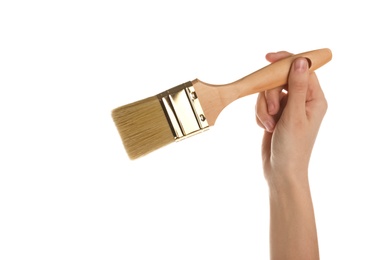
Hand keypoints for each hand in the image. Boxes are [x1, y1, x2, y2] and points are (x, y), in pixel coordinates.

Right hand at [255, 51, 326, 185]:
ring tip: (269, 126)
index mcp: (314, 99)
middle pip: (279, 80)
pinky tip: (265, 128)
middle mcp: (302, 101)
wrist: (281, 171)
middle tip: (273, 113)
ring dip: (264, 109)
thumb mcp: (294, 116)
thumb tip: (301, 60)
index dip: (285, 61)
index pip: (302, 69)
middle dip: (270, 95)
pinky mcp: (275, 115)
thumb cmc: (293, 148)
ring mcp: (287, 108)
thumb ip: (296, 87)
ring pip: (267, 93)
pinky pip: (262, 104)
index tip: (268, 58)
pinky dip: (260, 115)